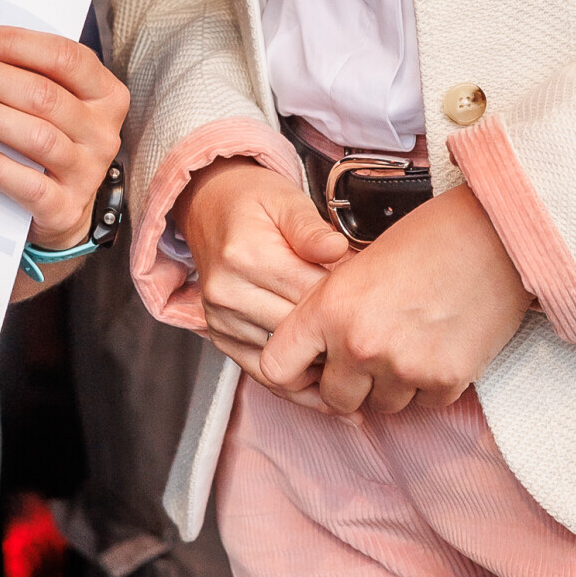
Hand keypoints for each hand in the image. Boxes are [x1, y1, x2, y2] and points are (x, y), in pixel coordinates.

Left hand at [0, 28, 127, 270]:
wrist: (64, 210)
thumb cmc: (52, 140)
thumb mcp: (56, 104)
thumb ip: (29, 76)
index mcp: (106, 94)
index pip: (64, 57)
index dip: (16, 44)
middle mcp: (103, 132)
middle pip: (44, 95)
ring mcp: (88, 172)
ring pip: (37, 136)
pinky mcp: (66, 209)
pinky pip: (28, 185)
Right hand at [174, 156, 349, 365]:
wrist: (208, 208)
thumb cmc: (253, 203)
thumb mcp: (286, 200)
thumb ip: (312, 228)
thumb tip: (339, 249)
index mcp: (247, 256)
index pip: (310, 294)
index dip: (345, 299)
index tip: (366, 296)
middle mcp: (228, 292)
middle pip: (298, 330)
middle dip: (335, 331)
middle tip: (365, 329)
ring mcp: (220, 318)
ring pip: (282, 357)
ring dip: (316, 359)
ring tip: (347, 351)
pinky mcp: (219, 337)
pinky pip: (261, 370)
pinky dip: (292, 376)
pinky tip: (318, 371)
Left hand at [257, 183, 531, 418]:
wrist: (493, 236)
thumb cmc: (428, 240)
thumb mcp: (357, 267)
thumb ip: (330, 313)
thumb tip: (315, 358)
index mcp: (328, 308)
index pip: (277, 369)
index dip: (291, 375)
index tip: (310, 371)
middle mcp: (358, 344)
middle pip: (335, 399)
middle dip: (351, 385)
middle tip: (373, 356)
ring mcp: (402, 366)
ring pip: (382, 406)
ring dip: (393, 385)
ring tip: (412, 342)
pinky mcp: (444, 380)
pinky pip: (424, 403)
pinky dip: (430, 384)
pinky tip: (441, 345)